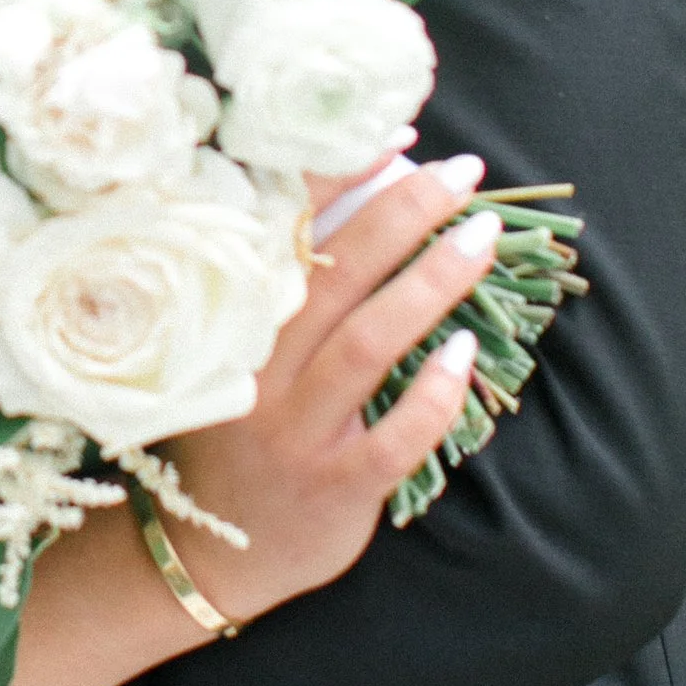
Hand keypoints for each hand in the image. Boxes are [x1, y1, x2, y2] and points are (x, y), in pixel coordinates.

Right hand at [165, 154, 496, 625]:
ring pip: (368, 341)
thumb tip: (364, 201)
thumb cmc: (234, 435)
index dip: (337, 175)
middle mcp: (260, 368)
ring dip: (430, 284)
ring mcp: (296, 429)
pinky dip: (432, 394)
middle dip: (404, 213)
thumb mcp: (235, 356)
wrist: (205, 554)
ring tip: (481, 238)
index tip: (391, 131)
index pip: (283, 229)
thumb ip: (281, 293)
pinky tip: (467, 355)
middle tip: (461, 172)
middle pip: (339, 274)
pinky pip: (394, 436)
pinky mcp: (334, 485)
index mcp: (233, 323)